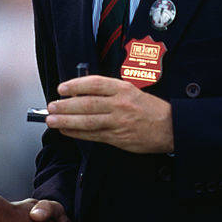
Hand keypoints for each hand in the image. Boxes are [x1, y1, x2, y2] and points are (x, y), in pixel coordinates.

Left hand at [45, 76, 173, 152]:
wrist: (170, 127)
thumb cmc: (150, 109)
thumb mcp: (132, 91)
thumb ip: (110, 92)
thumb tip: (81, 93)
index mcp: (123, 89)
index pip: (94, 84)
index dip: (75, 85)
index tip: (62, 88)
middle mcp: (120, 104)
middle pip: (87, 104)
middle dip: (65, 106)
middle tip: (51, 106)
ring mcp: (118, 122)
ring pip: (87, 121)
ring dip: (66, 121)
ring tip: (52, 120)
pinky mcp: (118, 138)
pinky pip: (93, 135)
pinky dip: (77, 133)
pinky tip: (66, 131)